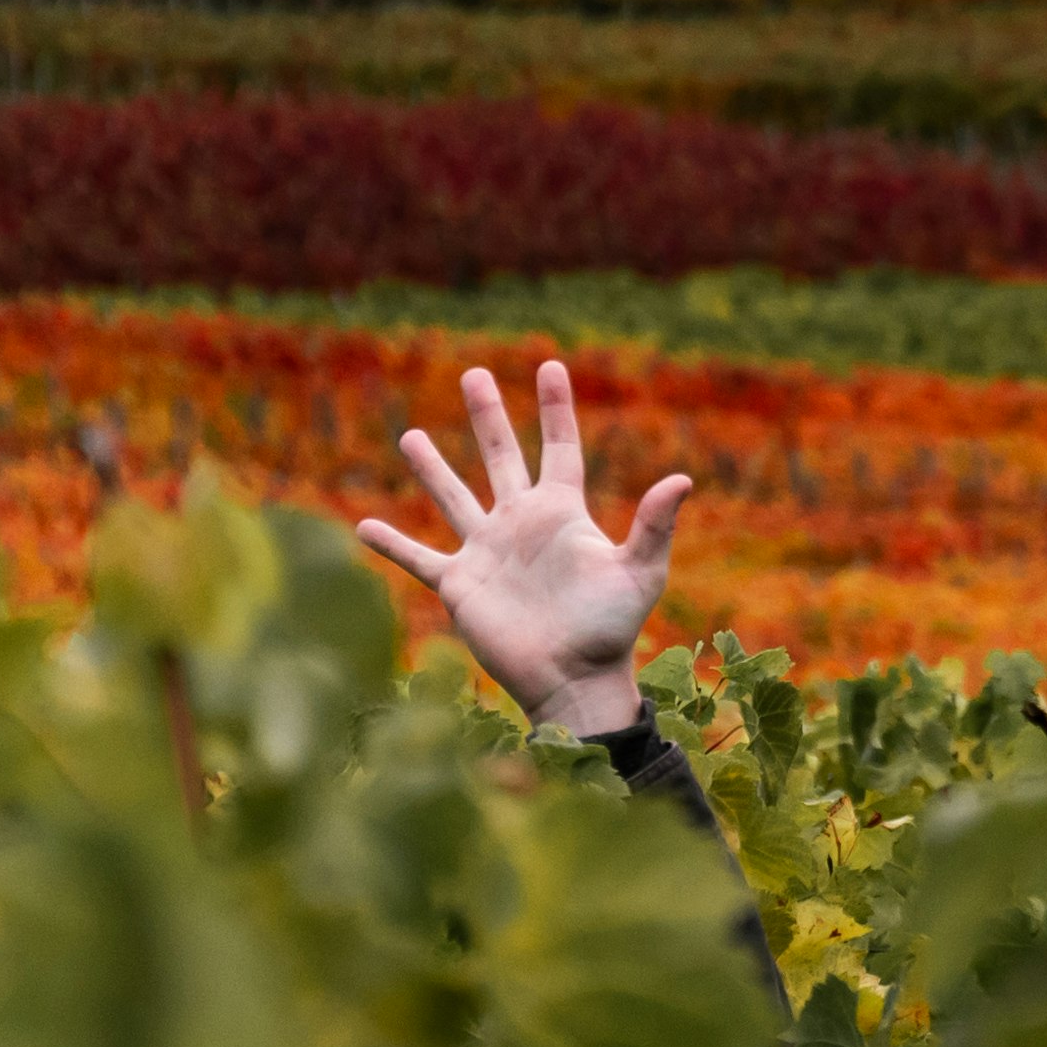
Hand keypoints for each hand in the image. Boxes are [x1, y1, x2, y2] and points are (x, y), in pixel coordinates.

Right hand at [353, 358, 690, 740]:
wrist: (572, 681)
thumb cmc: (610, 630)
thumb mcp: (638, 573)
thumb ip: (654, 526)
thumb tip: (683, 479)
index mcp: (561, 513)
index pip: (559, 446)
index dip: (556, 407)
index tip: (550, 365)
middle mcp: (521, 524)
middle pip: (502, 457)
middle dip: (489, 416)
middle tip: (474, 373)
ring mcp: (487, 552)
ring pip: (453, 497)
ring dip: (433, 468)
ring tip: (410, 435)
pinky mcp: (461, 585)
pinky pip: (419, 558)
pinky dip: (392, 544)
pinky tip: (363, 526)